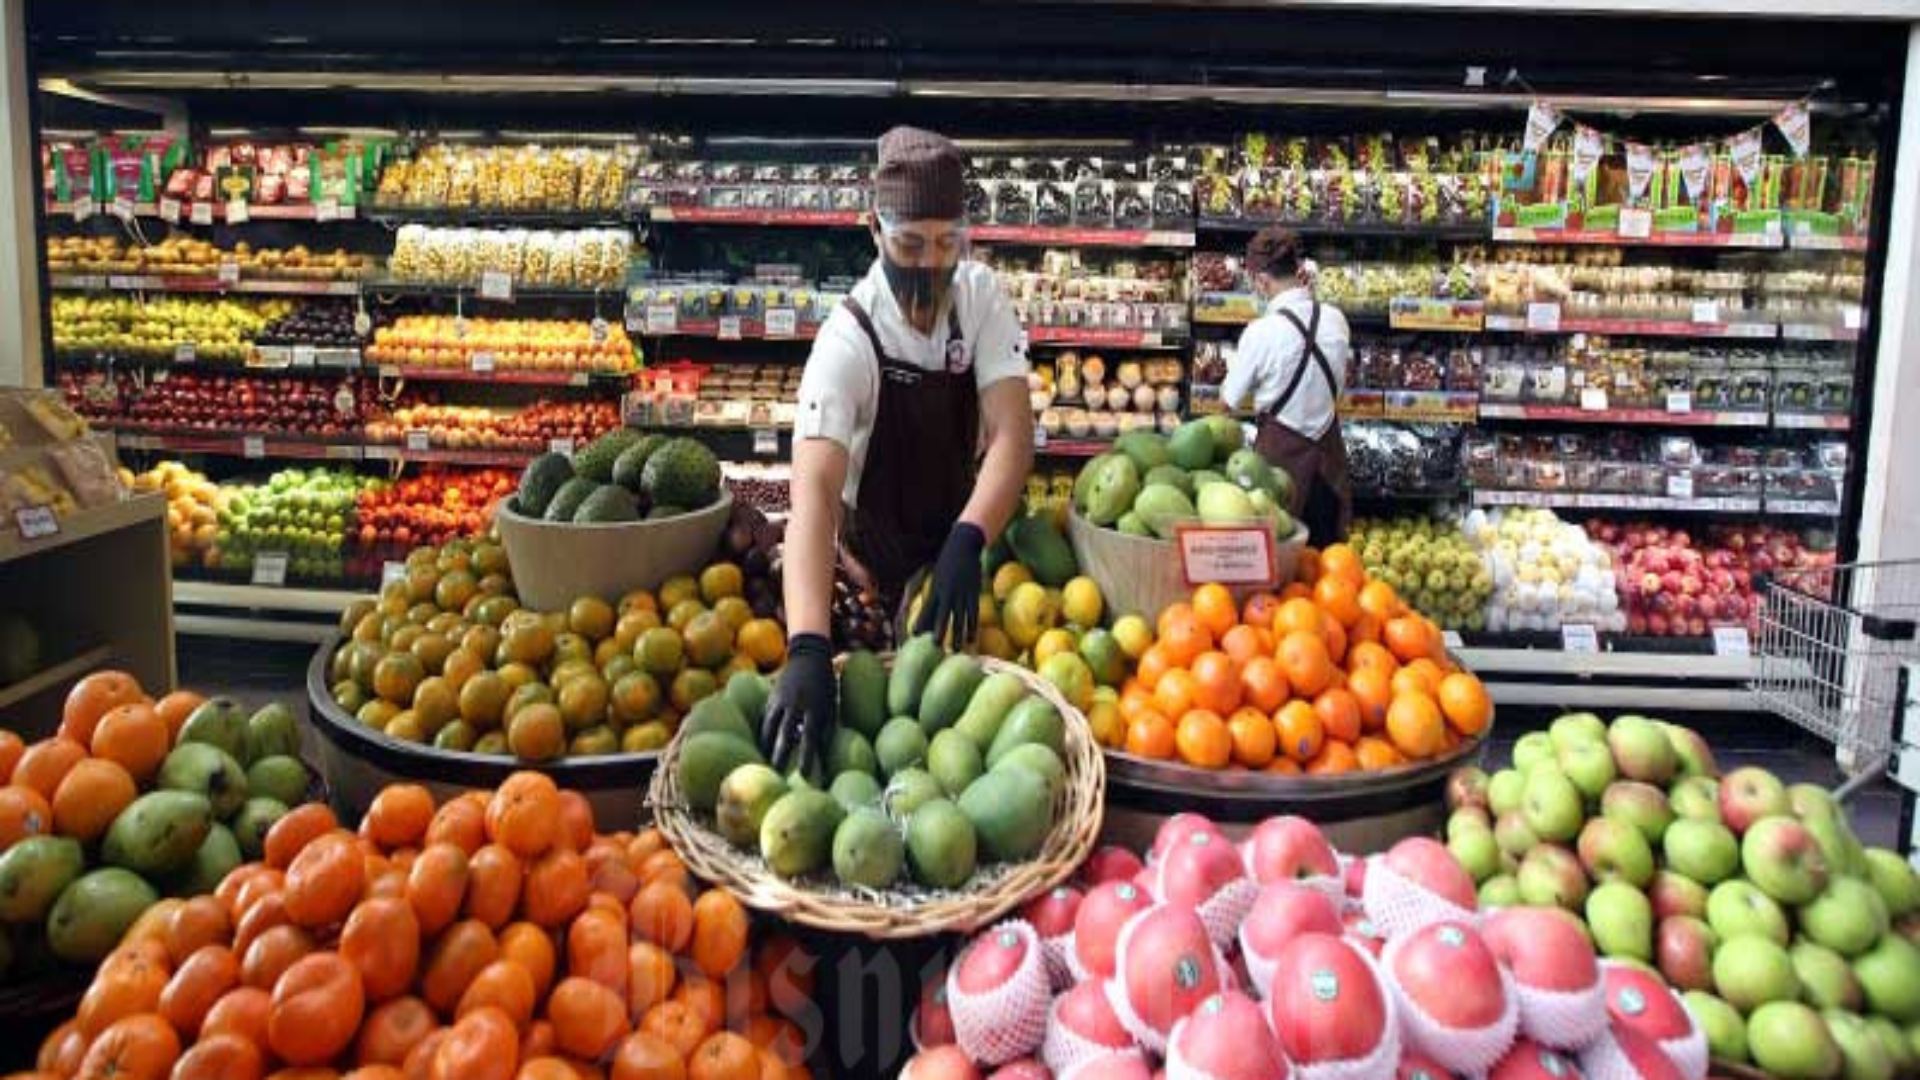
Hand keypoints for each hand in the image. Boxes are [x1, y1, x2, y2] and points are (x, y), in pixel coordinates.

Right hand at [761, 632, 834, 776]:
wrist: (808, 656)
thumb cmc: (825, 685)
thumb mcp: (831, 704)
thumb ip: (825, 727)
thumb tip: (821, 753)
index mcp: (814, 708)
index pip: (810, 737)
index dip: (806, 757)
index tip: (804, 775)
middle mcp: (796, 705)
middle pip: (784, 734)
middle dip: (779, 755)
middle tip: (774, 774)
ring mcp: (781, 700)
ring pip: (769, 727)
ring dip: (765, 746)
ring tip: (761, 763)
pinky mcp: (771, 697)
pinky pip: (764, 718)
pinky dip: (761, 733)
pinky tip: (758, 746)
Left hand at [912, 522, 985, 647]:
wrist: (964, 544)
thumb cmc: (947, 562)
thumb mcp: (936, 576)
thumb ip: (934, 593)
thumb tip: (928, 611)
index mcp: (936, 587)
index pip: (927, 608)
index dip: (921, 622)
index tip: (914, 636)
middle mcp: (948, 591)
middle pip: (943, 615)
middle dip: (939, 631)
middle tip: (936, 647)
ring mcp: (962, 593)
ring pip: (960, 617)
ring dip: (958, 635)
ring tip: (956, 650)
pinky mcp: (974, 593)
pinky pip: (973, 613)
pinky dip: (972, 627)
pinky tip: (972, 640)